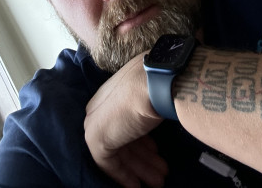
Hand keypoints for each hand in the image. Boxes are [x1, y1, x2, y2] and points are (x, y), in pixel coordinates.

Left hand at [84, 52, 166, 186]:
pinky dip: (123, 175)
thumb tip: (165, 109)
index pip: (125, 120)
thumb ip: (153, 103)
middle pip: (123, 137)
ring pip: (118, 150)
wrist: (156, 84)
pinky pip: (108, 162)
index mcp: (116, 90)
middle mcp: (103, 104)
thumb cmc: (162, 83)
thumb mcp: (157, 92)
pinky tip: (137, 185)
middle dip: (143, 157)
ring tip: (158, 180)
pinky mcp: (96, 137)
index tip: (157, 150)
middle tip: (161, 171)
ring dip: (139, 168)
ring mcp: (97, 120)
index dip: (142, 139)